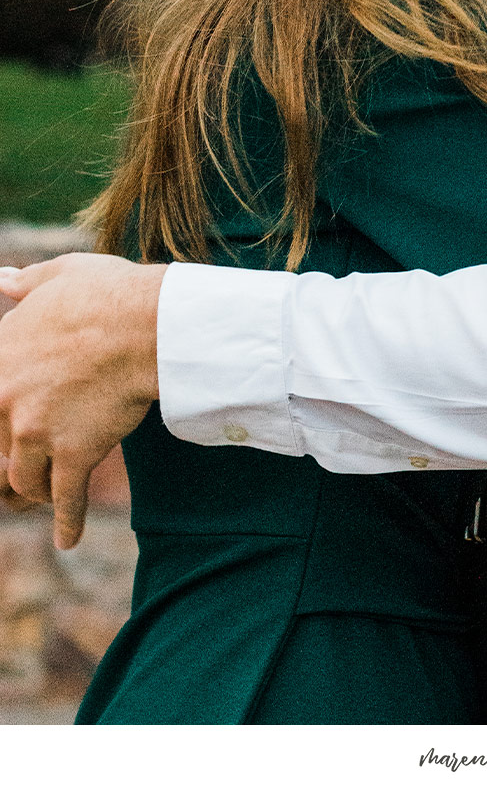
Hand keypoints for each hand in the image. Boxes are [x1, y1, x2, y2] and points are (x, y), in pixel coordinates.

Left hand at [0, 254, 165, 548]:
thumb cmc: (104, 292)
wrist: (143, 325)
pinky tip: (66, 540)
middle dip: (17, 454)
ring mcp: (37, 433)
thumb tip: (3, 279)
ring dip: (34, 488)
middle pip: (1, 446)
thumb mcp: (58, 275)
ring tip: (45, 495)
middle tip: (33, 458)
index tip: (4, 429)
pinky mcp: (74, 455)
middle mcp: (7, 402)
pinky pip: (65, 500)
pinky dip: (66, 523)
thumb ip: (26, 284)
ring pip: (23, 479)